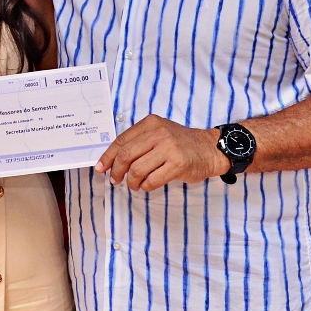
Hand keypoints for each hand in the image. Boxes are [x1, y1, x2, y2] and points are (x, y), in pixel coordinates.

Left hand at [95, 115, 228, 190]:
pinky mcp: (178, 164)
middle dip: (117, 171)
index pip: (121, 140)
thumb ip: (139, 141)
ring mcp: (169, 148)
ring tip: (134, 185)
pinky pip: (152, 179)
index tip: (101, 168)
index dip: (107, 156)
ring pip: (137, 169)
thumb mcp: (159, 132)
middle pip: (126, 155)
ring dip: (132, 181)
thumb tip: (113, 160)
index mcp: (150, 123)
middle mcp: (159, 133)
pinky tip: (147, 186)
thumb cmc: (181, 143)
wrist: (210, 148)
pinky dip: (146, 186)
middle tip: (116, 180)